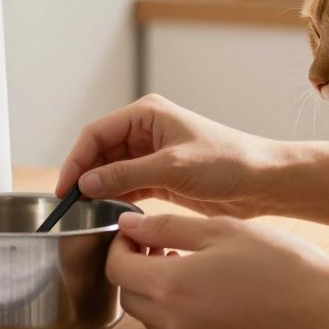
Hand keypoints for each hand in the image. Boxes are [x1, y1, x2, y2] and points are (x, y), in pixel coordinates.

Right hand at [56, 94, 280, 218]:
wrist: (263, 181)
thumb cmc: (226, 163)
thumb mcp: (172, 168)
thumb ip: (126, 175)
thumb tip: (86, 183)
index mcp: (147, 114)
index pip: (96, 133)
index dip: (76, 160)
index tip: (65, 188)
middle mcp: (146, 130)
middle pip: (100, 151)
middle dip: (85, 175)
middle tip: (71, 205)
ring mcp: (153, 154)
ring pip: (112, 170)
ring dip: (100, 189)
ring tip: (86, 212)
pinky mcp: (161, 176)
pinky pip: (128, 185)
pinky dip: (116, 198)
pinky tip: (109, 213)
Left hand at [105, 213, 328, 328]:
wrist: (326, 311)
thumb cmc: (282, 266)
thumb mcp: (220, 230)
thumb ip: (166, 227)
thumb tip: (129, 224)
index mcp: (170, 287)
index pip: (116, 268)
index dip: (119, 244)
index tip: (135, 229)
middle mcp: (174, 322)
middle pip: (127, 294)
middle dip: (133, 266)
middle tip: (156, 242)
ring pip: (148, 315)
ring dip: (152, 287)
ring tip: (182, 259)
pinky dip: (174, 306)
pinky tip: (203, 284)